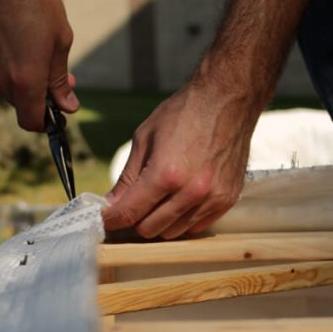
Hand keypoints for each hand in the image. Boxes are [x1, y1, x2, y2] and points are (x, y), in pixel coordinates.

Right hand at [0, 0, 78, 130]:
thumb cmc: (34, 2)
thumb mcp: (60, 40)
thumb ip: (61, 79)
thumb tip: (67, 105)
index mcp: (25, 81)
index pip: (32, 122)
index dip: (48, 122)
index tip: (61, 111)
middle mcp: (1, 81)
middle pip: (22, 106)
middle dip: (43, 97)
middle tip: (64, 77)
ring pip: (11, 90)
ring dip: (29, 81)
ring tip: (44, 52)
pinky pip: (0, 74)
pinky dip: (15, 69)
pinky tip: (24, 44)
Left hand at [103, 81, 259, 238]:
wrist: (227, 100)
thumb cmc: (183, 113)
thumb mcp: (145, 138)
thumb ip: (127, 178)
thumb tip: (111, 205)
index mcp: (166, 173)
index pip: (129, 213)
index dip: (111, 220)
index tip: (104, 220)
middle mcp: (191, 191)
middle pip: (149, 228)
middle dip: (136, 218)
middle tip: (134, 202)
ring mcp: (212, 198)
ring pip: (172, 231)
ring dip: (160, 220)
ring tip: (161, 196)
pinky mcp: (227, 200)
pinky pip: (196, 227)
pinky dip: (183, 219)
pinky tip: (180, 198)